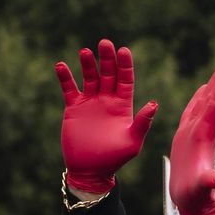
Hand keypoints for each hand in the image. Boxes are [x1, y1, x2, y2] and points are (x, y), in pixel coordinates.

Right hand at [55, 38, 158, 195]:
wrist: (90, 171)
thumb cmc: (114, 159)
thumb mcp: (132, 142)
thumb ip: (142, 122)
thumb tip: (154, 103)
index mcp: (123, 105)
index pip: (125, 79)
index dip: (124, 65)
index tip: (123, 51)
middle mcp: (107, 100)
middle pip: (108, 73)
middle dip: (107, 58)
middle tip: (105, 43)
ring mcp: (90, 103)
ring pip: (89, 78)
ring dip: (88, 64)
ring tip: (85, 51)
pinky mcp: (73, 109)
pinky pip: (69, 89)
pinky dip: (65, 77)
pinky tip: (61, 66)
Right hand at [169, 56, 214, 214]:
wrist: (192, 203)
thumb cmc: (193, 196)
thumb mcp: (199, 189)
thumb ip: (207, 184)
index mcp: (203, 136)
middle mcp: (201, 131)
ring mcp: (194, 134)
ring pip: (206, 103)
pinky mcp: (188, 138)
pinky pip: (194, 112)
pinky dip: (198, 98)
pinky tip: (203, 90)